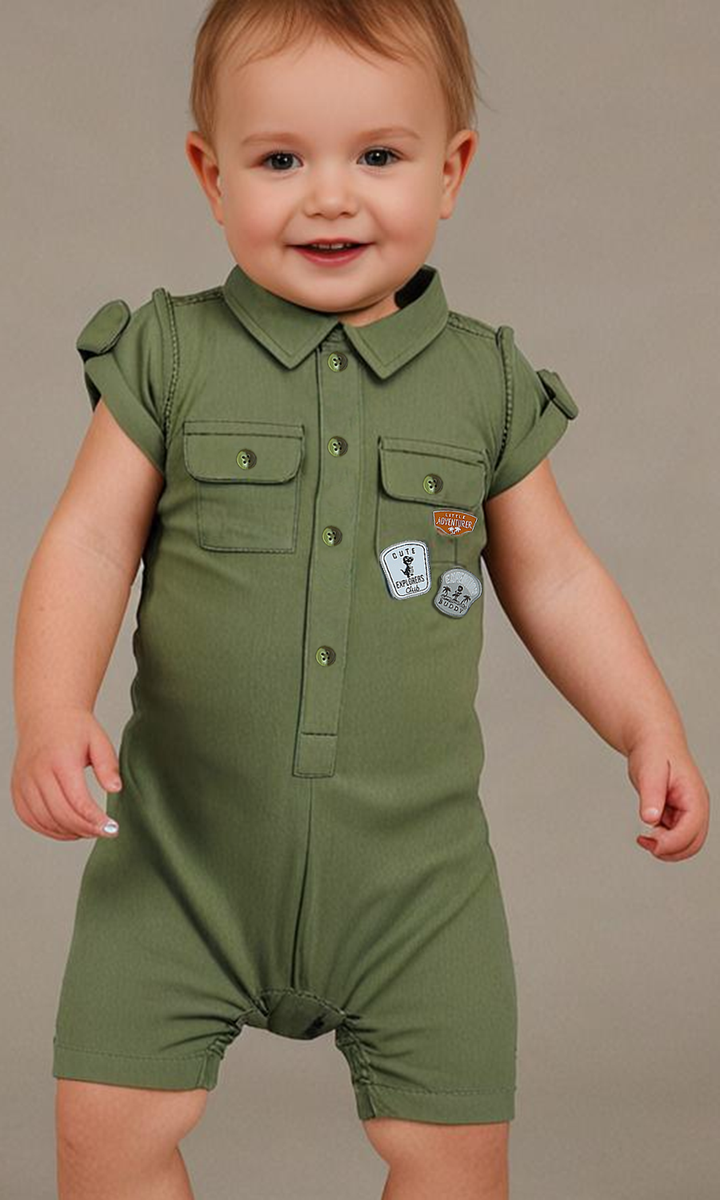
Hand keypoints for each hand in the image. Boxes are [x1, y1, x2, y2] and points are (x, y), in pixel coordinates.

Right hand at [11, 705, 123, 839]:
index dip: (95, 820)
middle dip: (85, 829)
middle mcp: (38, 772)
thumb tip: (115, 789)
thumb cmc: (75, 727)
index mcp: (60, 760)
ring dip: (68, 832)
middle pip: (61, 814)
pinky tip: (67, 829)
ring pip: (44, 820)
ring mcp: (24, 782)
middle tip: (105, 832)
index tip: (112, 829)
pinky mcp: (17, 789)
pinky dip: (48, 829)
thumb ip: (108, 765)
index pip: (77, 801)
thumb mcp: (99, 740)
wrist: (47, 714)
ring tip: (89, 830)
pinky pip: (29, 818)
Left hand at [628, 732, 709, 861]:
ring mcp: (688, 812)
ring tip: (645, 838)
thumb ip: (651, 796)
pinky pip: (675, 837)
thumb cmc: (653, 752)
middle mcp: (696, 807)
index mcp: (694, 797)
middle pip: (693, 844)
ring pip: (685, 844)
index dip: (671, 842)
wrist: (652, 741)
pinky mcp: (678, 814)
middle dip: (671, 850)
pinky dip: (663, 841)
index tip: (649, 841)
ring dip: (667, 848)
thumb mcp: (649, 772)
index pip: (691, 831)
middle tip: (646, 842)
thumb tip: (650, 819)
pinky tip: (647, 833)